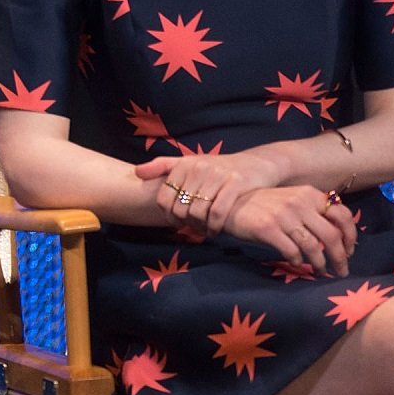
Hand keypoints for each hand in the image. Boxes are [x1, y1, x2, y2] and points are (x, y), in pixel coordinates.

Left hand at [135, 148, 284, 235]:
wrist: (256, 164)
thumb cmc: (218, 168)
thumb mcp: (190, 162)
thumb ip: (163, 166)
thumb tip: (137, 172)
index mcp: (184, 164)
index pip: (164, 198)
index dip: (167, 216)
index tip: (176, 223)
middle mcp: (199, 167)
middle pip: (180, 208)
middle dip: (184, 224)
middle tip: (192, 229)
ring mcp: (218, 175)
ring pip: (197, 212)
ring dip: (199, 227)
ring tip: (203, 231)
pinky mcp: (236, 184)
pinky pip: (218, 213)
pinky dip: (214, 227)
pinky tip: (215, 231)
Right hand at [217, 184, 356, 274]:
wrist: (228, 203)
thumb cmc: (262, 205)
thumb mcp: (290, 200)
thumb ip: (311, 212)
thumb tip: (336, 236)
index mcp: (309, 194)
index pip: (342, 214)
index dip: (351, 236)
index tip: (350, 250)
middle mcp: (299, 202)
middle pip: (332, 235)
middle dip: (341, 257)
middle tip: (341, 271)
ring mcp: (283, 215)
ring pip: (314, 246)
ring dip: (321, 264)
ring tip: (321, 272)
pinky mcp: (268, 228)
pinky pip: (292, 251)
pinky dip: (299, 262)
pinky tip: (298, 264)